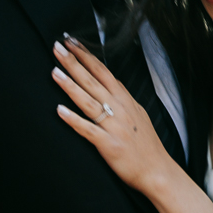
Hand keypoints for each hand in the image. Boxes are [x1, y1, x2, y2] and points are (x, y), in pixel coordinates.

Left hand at [52, 36, 169, 193]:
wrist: (157, 170)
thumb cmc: (147, 144)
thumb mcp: (139, 114)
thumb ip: (123, 99)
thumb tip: (111, 85)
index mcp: (125, 100)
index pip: (103, 71)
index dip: (87, 56)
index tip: (72, 43)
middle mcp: (119, 108)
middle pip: (93, 80)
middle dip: (74, 62)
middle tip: (58, 47)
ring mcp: (114, 125)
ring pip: (88, 101)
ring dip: (70, 85)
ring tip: (55, 71)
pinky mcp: (108, 144)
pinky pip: (87, 129)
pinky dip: (73, 120)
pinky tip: (59, 111)